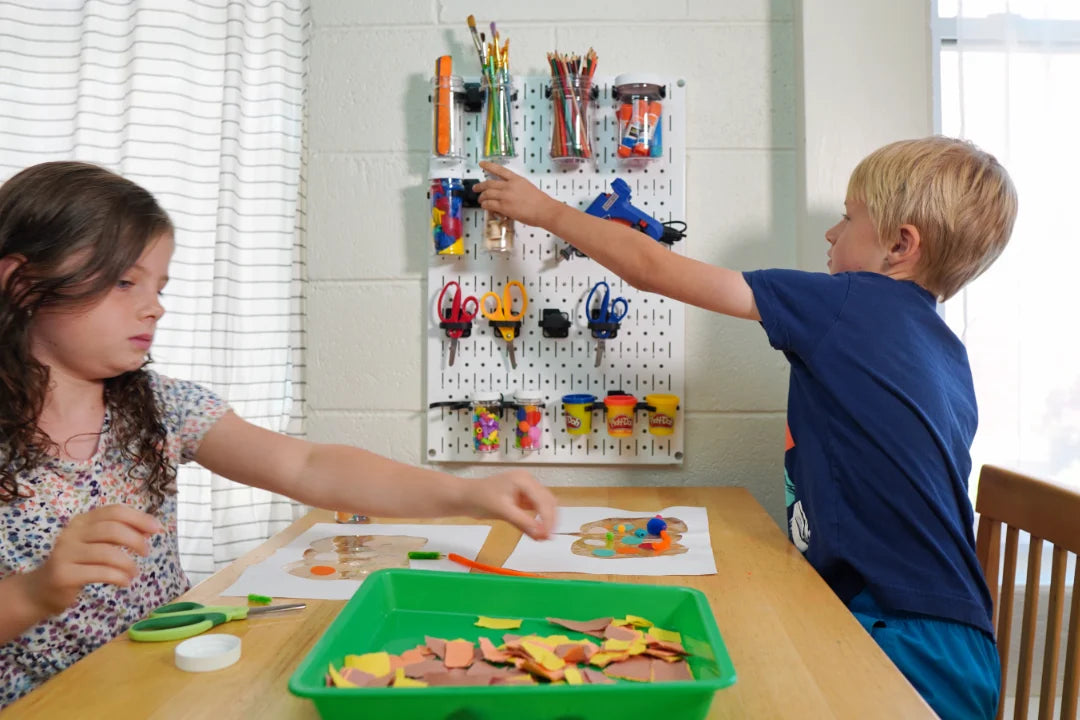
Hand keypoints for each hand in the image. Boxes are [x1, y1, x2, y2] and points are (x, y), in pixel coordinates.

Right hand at [22, 504, 163, 615]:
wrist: (41, 589)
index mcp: (82, 521)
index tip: (157, 529)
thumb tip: (150, 529)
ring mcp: (65, 553)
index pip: (114, 511)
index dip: (139, 518)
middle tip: (146, 552)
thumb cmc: (78, 563)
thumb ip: (119, 534)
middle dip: (136, 540)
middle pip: (112, 529)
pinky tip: (125, 582)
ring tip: (134, 573)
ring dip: (128, 564)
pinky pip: (100, 572)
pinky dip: (118, 577)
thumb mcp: (96, 544)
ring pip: (107, 552)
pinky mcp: (64, 574)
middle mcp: (71, 533)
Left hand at [460, 469, 556, 539]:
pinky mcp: (522, 498)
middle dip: (549, 519)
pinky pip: (535, 509)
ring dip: (546, 520)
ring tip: (543, 536)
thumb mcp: (503, 511)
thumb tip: (542, 535)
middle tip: (547, 538)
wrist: (464, 497)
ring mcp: (526, 489)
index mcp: (524, 479)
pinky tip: (537, 531)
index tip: (549, 535)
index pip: (543, 500)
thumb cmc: (480, 499)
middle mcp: (528, 482)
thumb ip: (524, 523)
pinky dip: (538, 520)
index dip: (548, 518)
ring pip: (544, 505)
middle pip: (548, 501)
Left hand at [475, 161, 560, 227]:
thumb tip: (507, 194)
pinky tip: (485, 207)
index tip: (482, 163)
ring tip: (481, 200)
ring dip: (482, 198)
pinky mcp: (504, 207)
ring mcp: (505, 196)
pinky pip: (489, 204)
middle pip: (489, 183)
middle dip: (480, 186)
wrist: (544, 210)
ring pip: (487, 194)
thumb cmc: (540, 201)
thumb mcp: (527, 187)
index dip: (489, 166)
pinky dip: (485, 206)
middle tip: (476, 188)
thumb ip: (516, 188)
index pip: (499, 170)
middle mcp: (509, 186)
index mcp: (516, 179)